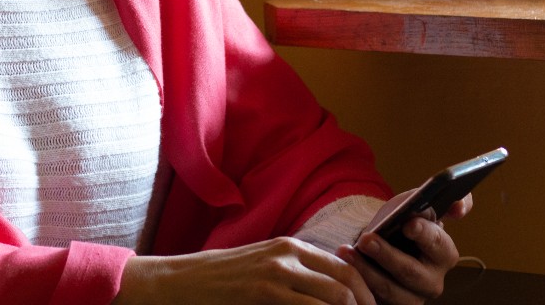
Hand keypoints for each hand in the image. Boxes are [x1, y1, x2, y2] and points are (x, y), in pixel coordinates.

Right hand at [115, 237, 375, 304]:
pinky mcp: (264, 293)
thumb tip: (330, 289)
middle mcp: (289, 254)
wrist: (178, 282)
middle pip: (348, 284)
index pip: (346, 268)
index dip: (366, 295)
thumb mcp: (262, 265)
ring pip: (335, 298)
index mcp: (291, 246)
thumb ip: (294, 272)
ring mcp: (277, 273)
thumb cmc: (219, 280)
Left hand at [335, 191, 471, 304]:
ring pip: (390, 290)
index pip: (439, 244)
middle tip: (366, 239)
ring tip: (347, 252)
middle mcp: (432, 281)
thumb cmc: (400, 223)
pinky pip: (373, 301)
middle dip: (387, 255)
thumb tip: (460, 206)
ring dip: (366, 271)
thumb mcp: (418, 204)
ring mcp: (410, 298)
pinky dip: (357, 284)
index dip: (424, 234)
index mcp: (444, 254)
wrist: (378, 242)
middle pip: (411, 272)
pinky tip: (344, 266)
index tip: (409, 224)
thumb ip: (446, 199)